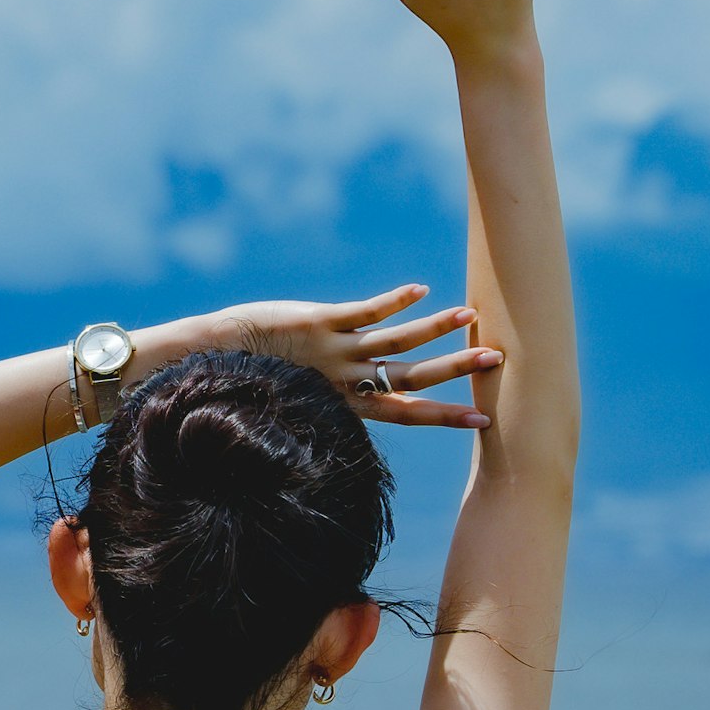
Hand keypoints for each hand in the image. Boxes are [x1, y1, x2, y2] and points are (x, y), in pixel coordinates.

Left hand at [192, 285, 500, 430]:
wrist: (214, 358)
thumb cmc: (254, 378)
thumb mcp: (301, 394)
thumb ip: (332, 395)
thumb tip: (360, 395)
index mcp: (344, 403)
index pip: (406, 412)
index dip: (446, 416)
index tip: (484, 420)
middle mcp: (345, 381)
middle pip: (412, 377)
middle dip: (456, 369)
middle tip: (496, 359)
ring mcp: (334, 351)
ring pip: (395, 342)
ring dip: (435, 328)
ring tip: (471, 314)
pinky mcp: (319, 322)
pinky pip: (363, 312)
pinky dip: (393, 300)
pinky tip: (419, 288)